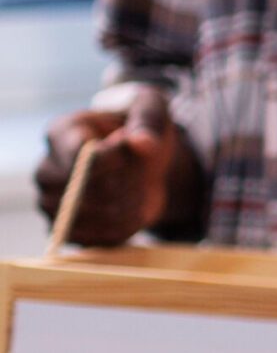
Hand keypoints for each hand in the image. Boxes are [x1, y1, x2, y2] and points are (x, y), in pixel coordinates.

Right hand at [35, 90, 179, 247]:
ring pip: (87, 216)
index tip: (136, 148)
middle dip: (123, 185)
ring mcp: (50, 203)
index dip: (113, 157)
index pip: (77, 151)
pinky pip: (93, 239)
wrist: (145, 166)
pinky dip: (123, 229)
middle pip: (81, 188)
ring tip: (143, 192)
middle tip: (145, 175)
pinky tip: (136, 211)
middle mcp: (46, 169)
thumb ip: (149, 122)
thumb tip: (141, 142)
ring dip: (126, 208)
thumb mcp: (153, 113)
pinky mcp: (65, 231)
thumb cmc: (143, 131)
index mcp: (61, 132)